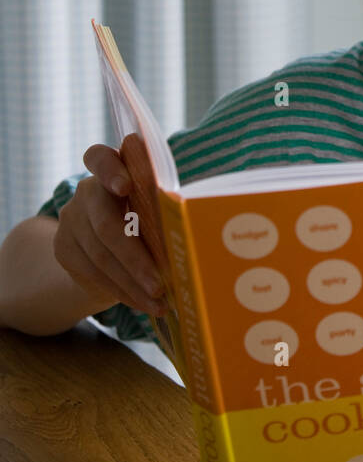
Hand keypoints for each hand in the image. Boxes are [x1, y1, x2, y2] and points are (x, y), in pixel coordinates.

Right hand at [53, 144, 168, 316]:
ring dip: (133, 284)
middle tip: (160, 284)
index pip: (99, 158)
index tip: (125, 186)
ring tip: (159, 302)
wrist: (100, 246)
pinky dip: (122, 292)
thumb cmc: (142, 219)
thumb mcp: (151, 207)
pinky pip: (93, 275)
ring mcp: (71, 220)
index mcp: (112, 170)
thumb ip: (161, 207)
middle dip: (135, 259)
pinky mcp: (64, 249)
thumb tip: (198, 233)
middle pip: (106, 224)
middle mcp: (86, 191)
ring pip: (100, 257)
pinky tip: (143, 304)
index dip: (110, 170)